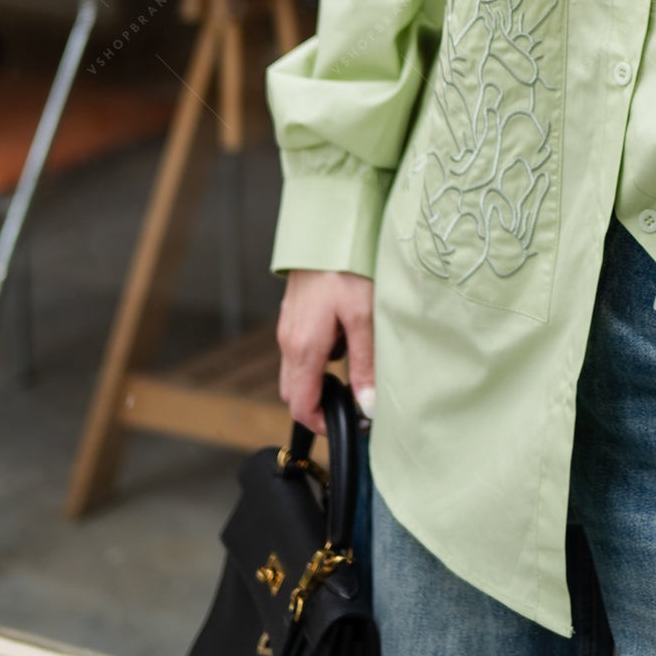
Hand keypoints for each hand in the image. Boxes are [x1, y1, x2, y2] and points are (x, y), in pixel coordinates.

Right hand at [278, 268, 375, 435]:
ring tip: (354, 366)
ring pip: (296, 372)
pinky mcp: (292, 316)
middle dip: (319, 405)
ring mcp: (287, 329)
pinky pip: (299, 350)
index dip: (321, 424)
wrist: (327, 231)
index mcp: (304, 349)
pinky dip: (318, 358)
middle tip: (353, 401)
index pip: (300, 406)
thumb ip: (364, 365)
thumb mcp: (364, 317)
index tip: (347, 425)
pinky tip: (344, 338)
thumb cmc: (346, 268)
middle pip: (293, 393)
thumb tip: (367, 406)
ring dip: (319, 380)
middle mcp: (288, 342)